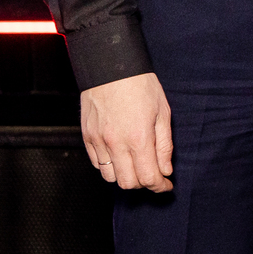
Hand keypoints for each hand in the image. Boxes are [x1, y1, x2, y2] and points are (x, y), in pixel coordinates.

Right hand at [80, 71, 173, 191]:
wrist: (111, 67)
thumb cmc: (141, 85)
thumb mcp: (163, 112)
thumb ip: (164, 145)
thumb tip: (165, 170)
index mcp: (138, 138)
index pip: (148, 177)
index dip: (160, 186)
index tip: (166, 186)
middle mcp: (115, 143)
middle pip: (128, 183)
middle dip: (144, 184)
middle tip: (154, 176)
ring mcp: (98, 141)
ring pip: (110, 177)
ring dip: (125, 177)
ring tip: (137, 165)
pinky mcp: (86, 137)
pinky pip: (97, 164)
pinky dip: (110, 167)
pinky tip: (121, 156)